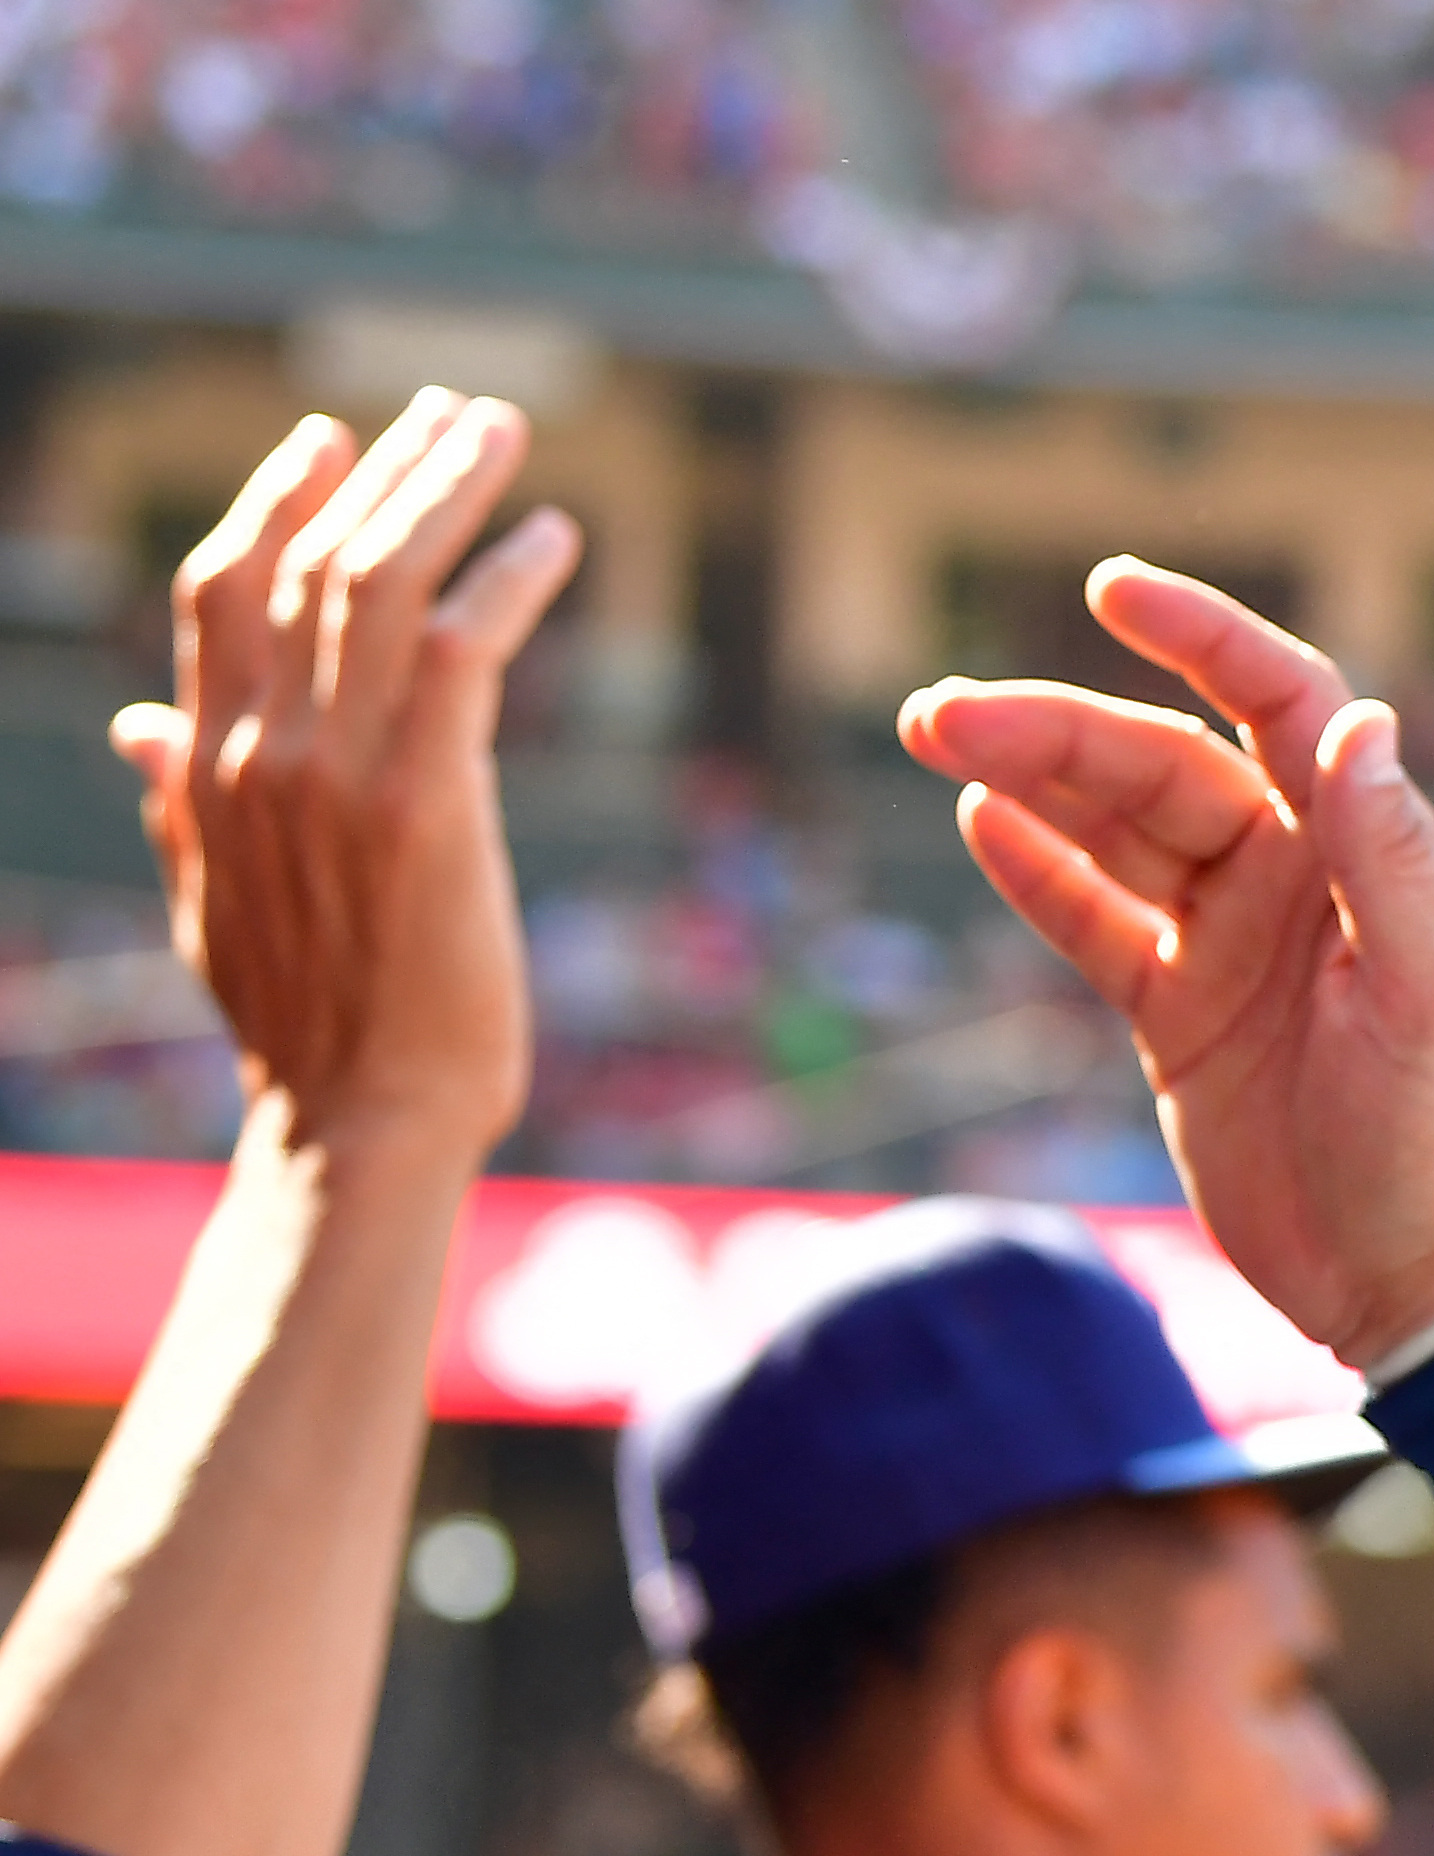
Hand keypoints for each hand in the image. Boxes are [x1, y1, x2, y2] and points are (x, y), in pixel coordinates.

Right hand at [115, 391, 577, 1180]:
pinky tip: (553, 542)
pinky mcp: (426, 805)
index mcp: (207, 764)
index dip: (275, 501)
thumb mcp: (214, 896)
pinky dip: (509, 580)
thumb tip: (136, 727)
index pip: (221, 592)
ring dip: (448, 493)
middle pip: (310, 562)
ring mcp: (339, 774)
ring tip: (504, 439)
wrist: (362, 1118)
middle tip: (453, 416)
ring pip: (383, 582)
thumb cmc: (309, 1020)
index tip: (329, 440)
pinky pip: (465, 650)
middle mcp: (261, 752)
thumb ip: (180, 798)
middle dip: (384, 472)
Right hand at [898, 566, 1433, 1369]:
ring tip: (936, 731)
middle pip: (1163, 767)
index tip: (1113, 589)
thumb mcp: (1432, 994)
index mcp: (1365, 856)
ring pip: (1116, 831)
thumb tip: (1360, 722)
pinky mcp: (1179, 1019)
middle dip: (1058, 728)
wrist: (1421, 1282)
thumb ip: (1394, 857)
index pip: (1282, 705)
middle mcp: (1295, 881)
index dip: (1207, 637)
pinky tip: (978, 819)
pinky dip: (1039, 872)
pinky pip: (1096, 923)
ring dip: (1030, 778)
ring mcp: (1230, 947)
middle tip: (945, 710)